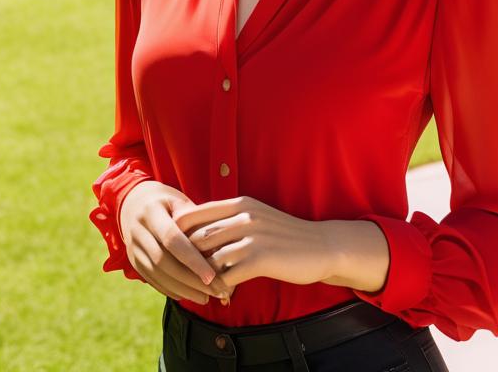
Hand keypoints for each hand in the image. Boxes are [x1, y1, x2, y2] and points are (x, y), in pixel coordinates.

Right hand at [119, 181, 233, 304]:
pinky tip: (188, 295)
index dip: (192, 259)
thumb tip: (217, 244)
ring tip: (205, 297)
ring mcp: (133, 248)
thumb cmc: (167, 201)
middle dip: (190, 279)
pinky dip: (170, 289)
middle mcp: (138, 231)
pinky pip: (152, 280)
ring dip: (182, 289)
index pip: (172, 239)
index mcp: (151, 212)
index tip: (212, 276)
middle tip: (214, 291)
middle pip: (163, 261)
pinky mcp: (133, 261)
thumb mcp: (180, 200)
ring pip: (157, 274)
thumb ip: (195, 219)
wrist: (133, 202)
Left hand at [172, 195, 337, 292]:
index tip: (176, 249)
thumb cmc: (285, 235)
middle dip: (188, 259)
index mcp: (241, 204)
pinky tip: (223, 294)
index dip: (180, 232)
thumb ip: (231, 219)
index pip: (196, 213)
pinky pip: (227, 276)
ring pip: (210, 258)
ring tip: (203, 288)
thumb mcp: (258, 216)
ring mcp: (252, 238)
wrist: (321, 246)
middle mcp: (244, 217)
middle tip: (185, 276)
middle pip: (198, 238)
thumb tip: (199, 232)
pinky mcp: (260, 259)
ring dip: (204, 276)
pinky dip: (220, 288)